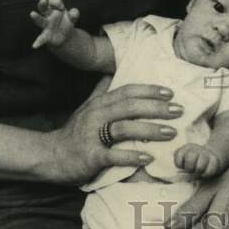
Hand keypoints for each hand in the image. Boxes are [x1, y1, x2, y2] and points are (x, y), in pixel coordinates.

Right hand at [30, 0, 78, 48]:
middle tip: (43, 0)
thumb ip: (74, 14)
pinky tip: (35, 46)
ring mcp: (46, 25)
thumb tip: (73, 13)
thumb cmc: (66, 22)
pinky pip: (41, 38)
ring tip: (32, 13)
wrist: (64, 36)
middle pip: (43, 8)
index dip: (57, 2)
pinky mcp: (46, 36)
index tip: (62, 7)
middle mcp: (48, 16)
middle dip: (42, 4)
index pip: (53, 1)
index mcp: (54, 9)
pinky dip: (38, 42)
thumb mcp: (72, 17)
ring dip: (36, 17)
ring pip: (40, 20)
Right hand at [43, 77, 183, 184]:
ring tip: (171, 133)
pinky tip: (148, 158)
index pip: (127, 91)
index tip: (170, 93)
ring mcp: (92, 136)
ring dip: (150, 130)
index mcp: (99, 103)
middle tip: (178, 111)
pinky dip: (132, 156)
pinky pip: (114, 155)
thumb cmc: (74, 132)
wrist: (50, 156)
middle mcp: (96, 116)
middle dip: (156, 108)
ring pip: (124, 129)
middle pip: (130, 107)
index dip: (149, 90)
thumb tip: (113, 71)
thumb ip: (101, 90)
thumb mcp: (87, 107)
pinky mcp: (90, 156)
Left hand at [175, 143, 221, 178]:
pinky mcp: (215, 159)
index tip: (182, 166)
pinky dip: (206, 174)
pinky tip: (205, 172)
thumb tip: (170, 178)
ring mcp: (206, 153)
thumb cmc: (192, 163)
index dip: (180, 164)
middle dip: (189, 168)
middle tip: (191, 170)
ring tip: (198, 171)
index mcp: (186, 148)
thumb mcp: (183, 161)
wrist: (209, 157)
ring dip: (198, 172)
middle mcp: (196, 148)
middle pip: (190, 159)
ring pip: (199, 167)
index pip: (179, 156)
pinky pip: (209, 171)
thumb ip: (177, 166)